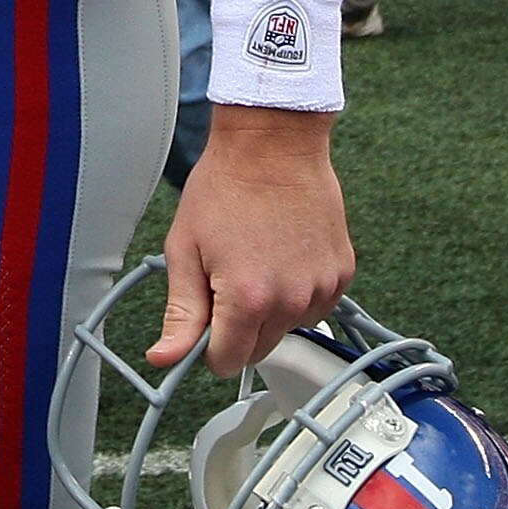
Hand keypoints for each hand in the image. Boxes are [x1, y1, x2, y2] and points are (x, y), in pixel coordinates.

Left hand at [151, 108, 354, 375]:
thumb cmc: (224, 188)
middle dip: (238, 328)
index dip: (209, 346)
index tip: (205, 320)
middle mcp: (291, 301)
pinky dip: (298, 292)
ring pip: (289, 328)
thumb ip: (181, 311)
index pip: (227, 361)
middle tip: (226, 279)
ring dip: (271, 310)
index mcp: (247, 299)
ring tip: (257, 258)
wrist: (272, 146)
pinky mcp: (342, 274)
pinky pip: (315, 305)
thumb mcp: (185, 248)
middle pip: (260, 350)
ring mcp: (322, 288)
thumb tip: (165, 358)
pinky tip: (283, 255)